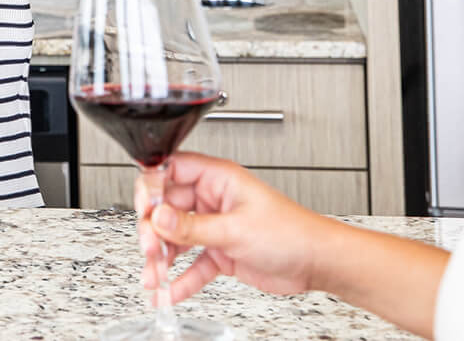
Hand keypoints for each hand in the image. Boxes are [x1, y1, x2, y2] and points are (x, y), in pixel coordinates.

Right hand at [136, 152, 333, 303]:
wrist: (318, 263)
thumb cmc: (291, 233)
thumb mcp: (236, 228)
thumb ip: (193, 227)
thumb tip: (157, 218)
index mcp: (217, 178)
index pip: (170, 171)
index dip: (152, 187)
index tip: (145, 210)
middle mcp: (212, 200)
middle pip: (166, 208)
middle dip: (153, 231)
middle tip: (150, 250)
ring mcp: (214, 227)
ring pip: (175, 239)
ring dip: (162, 259)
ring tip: (154, 277)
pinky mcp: (220, 252)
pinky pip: (192, 264)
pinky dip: (180, 279)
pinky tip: (169, 291)